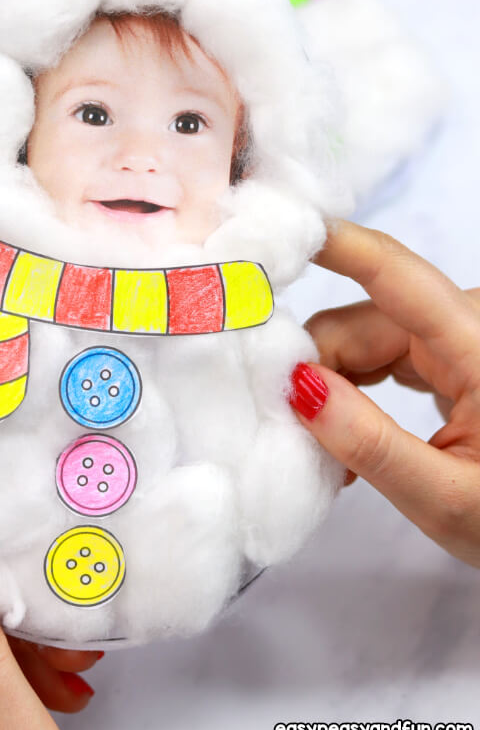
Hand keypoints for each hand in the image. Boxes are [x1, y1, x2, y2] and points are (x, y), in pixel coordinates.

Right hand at [289, 220, 479, 567]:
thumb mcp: (448, 499)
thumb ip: (374, 445)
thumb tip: (298, 386)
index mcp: (477, 343)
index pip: (393, 272)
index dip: (332, 244)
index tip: (271, 230)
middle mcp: (465, 322)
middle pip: (359, 320)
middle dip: (314, 370)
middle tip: (294, 439)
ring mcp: (454, 336)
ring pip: (358, 338)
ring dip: (330, 388)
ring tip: (328, 456)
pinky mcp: (444, 354)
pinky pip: (375, 355)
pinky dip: (350, 392)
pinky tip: (346, 438)